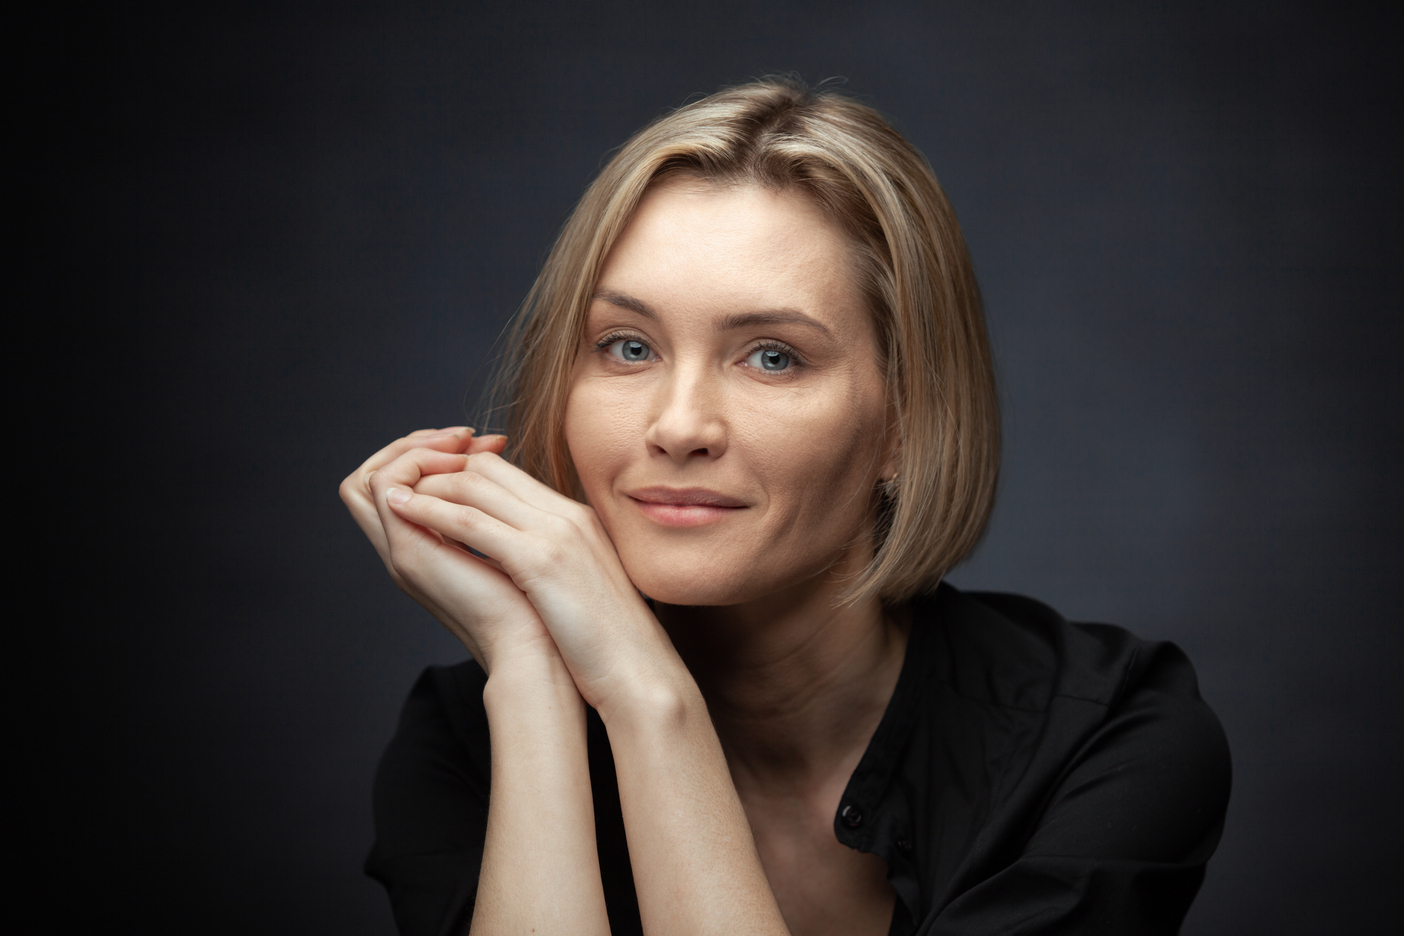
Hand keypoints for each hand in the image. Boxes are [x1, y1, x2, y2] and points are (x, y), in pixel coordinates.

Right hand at [340, 428, 556, 671]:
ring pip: (370, 476)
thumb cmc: (540, 605)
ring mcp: (402, 550)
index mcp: (429, 549)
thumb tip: (506, 472)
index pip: (400, 486)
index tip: (486, 446)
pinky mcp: (408, 550)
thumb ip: (496, 516)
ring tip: (465, 443)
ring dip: (416, 447)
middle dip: (418, 444)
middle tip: (469, 438)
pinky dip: (416, 461)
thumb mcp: (514, 546)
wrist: (538, 647)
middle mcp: (407, 548)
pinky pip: (384, 484)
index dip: (433, 455)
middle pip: (373, 477)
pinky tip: (460, 462)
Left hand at [383, 448, 669, 711]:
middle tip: (402, 490)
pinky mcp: (541, 559)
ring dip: (426, 487)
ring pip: (474, 485)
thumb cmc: (610, 640)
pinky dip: (431, 513)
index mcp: (574, 518)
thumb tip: (515, 564)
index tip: (427, 494)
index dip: (458, 475)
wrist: (639, 669)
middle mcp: (564, 515)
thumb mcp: (581, 584)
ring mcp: (555, 533)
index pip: (503, 472)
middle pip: (485, 468)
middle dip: (436, 473)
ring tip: (391, 497)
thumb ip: (554, 560)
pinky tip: (402, 515)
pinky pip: (473, 522)